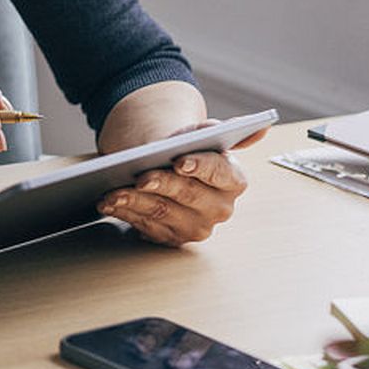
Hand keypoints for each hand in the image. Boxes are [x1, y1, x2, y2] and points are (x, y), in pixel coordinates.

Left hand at [97, 119, 258, 245]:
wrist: (168, 168)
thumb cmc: (185, 150)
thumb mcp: (199, 135)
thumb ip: (218, 132)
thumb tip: (260, 129)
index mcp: (233, 181)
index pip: (220, 173)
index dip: (200, 167)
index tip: (180, 161)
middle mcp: (220, 208)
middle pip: (187, 195)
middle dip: (161, 184)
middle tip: (139, 177)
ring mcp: (196, 227)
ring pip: (162, 213)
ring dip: (134, 202)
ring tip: (112, 192)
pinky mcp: (172, 239)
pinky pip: (146, 227)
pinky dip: (125, 214)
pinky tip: (109, 204)